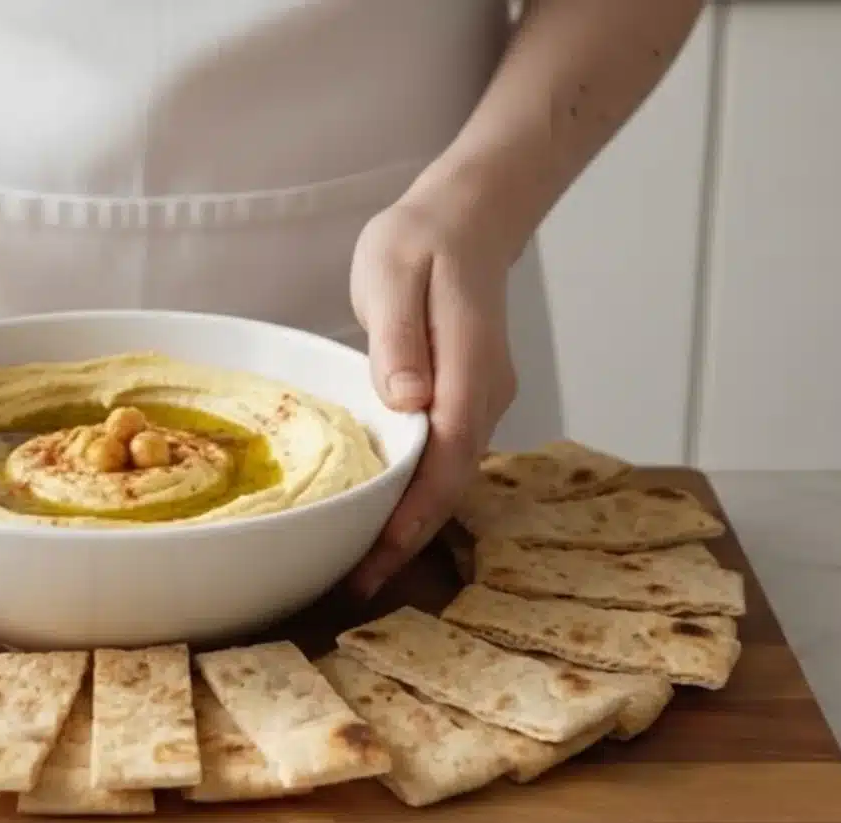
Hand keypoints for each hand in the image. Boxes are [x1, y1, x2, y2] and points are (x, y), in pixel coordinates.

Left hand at [345, 191, 517, 597]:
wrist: (465, 219)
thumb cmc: (421, 241)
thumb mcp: (395, 273)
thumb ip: (400, 338)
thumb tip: (407, 399)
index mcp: (471, 367)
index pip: (449, 455)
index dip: (416, 512)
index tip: (379, 555)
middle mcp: (486, 395)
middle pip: (452, 482)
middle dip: (407, 539)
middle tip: (354, 585)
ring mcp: (481, 402)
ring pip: (448, 478)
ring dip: (408, 524)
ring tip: (357, 567)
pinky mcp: (465, 403)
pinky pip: (441, 461)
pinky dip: (411, 496)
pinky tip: (374, 519)